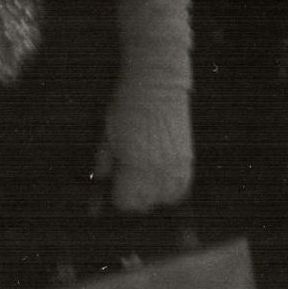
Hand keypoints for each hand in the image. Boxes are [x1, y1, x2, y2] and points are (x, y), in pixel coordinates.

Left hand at [97, 81, 193, 214]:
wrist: (156, 84)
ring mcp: (175, 165)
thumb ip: (104, 164)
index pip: (126, 203)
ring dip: (155, 195)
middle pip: (146, 205)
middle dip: (134, 199)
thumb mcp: (107, 135)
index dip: (117, 199)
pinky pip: (182, 187)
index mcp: (134, 164)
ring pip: (166, 199)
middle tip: (127, 185)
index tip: (114, 190)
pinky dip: (172, 188)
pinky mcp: (187, 158)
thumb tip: (100, 183)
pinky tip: (162, 178)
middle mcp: (157, 169)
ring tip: (145, 181)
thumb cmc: (127, 107)